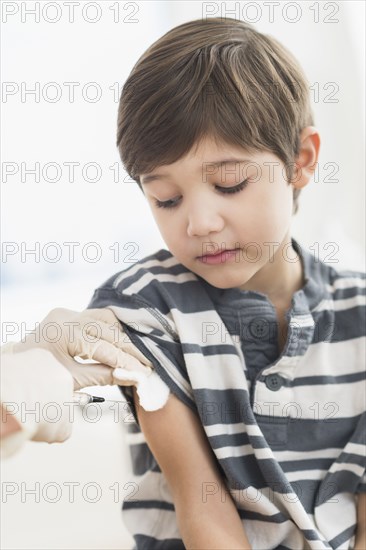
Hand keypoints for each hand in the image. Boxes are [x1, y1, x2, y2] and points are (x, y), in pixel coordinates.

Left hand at [11, 307, 152, 389]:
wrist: (16, 369)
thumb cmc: (40, 377)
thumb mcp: (71, 380)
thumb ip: (102, 376)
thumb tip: (132, 377)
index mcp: (65, 333)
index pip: (104, 349)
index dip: (127, 362)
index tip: (145, 372)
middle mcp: (68, 317)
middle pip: (109, 331)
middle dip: (130, 349)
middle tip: (148, 363)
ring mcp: (67, 313)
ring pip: (106, 319)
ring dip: (123, 335)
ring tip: (139, 352)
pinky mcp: (68, 314)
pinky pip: (97, 318)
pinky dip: (112, 329)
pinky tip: (124, 340)